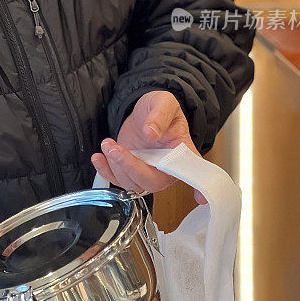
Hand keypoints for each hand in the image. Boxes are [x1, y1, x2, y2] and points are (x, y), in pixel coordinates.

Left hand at [92, 90, 206, 204]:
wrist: (145, 112)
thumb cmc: (160, 109)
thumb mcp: (163, 103)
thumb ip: (159, 115)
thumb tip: (151, 132)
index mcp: (183, 153)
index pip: (195, 172)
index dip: (199, 188)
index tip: (200, 197)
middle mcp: (167, 169)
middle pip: (152, 182)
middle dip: (131, 168)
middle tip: (116, 149)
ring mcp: (148, 172)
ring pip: (132, 183)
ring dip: (115, 166)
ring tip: (108, 143)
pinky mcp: (131, 171)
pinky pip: (118, 180)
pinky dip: (105, 171)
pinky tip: (99, 157)